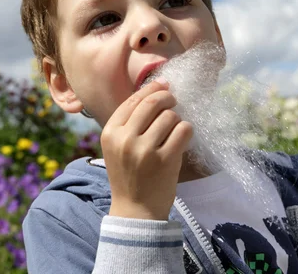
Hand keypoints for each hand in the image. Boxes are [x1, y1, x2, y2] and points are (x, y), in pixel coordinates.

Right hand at [101, 78, 192, 220]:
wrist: (135, 211)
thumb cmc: (128, 175)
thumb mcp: (117, 146)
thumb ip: (130, 121)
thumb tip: (156, 89)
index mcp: (110, 133)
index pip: (133, 101)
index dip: (151, 89)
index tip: (164, 85)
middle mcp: (125, 139)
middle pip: (152, 103)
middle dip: (167, 97)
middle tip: (173, 101)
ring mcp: (145, 150)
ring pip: (170, 116)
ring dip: (176, 119)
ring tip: (173, 130)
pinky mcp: (166, 160)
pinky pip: (184, 130)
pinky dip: (187, 130)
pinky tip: (182, 138)